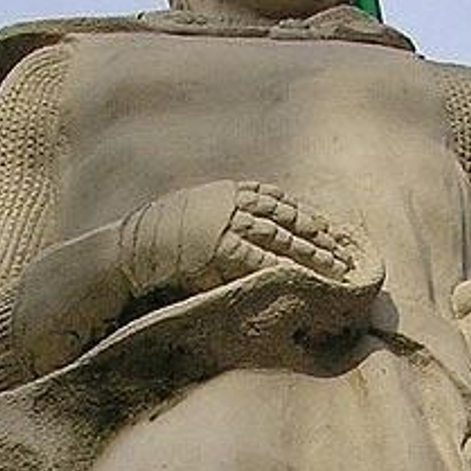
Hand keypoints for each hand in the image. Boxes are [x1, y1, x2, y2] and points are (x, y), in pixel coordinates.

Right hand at [119, 180, 359, 300]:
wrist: (126, 252)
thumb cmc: (157, 241)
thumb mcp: (194, 217)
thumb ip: (224, 219)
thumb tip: (252, 234)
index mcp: (226, 191)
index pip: (276, 198)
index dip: (305, 212)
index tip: (329, 227)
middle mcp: (230, 202)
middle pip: (286, 216)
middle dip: (317, 234)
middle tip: (344, 250)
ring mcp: (225, 223)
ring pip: (279, 237)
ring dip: (310, 254)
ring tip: (335, 269)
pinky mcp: (218, 247)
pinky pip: (259, 258)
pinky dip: (283, 268)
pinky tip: (304, 278)